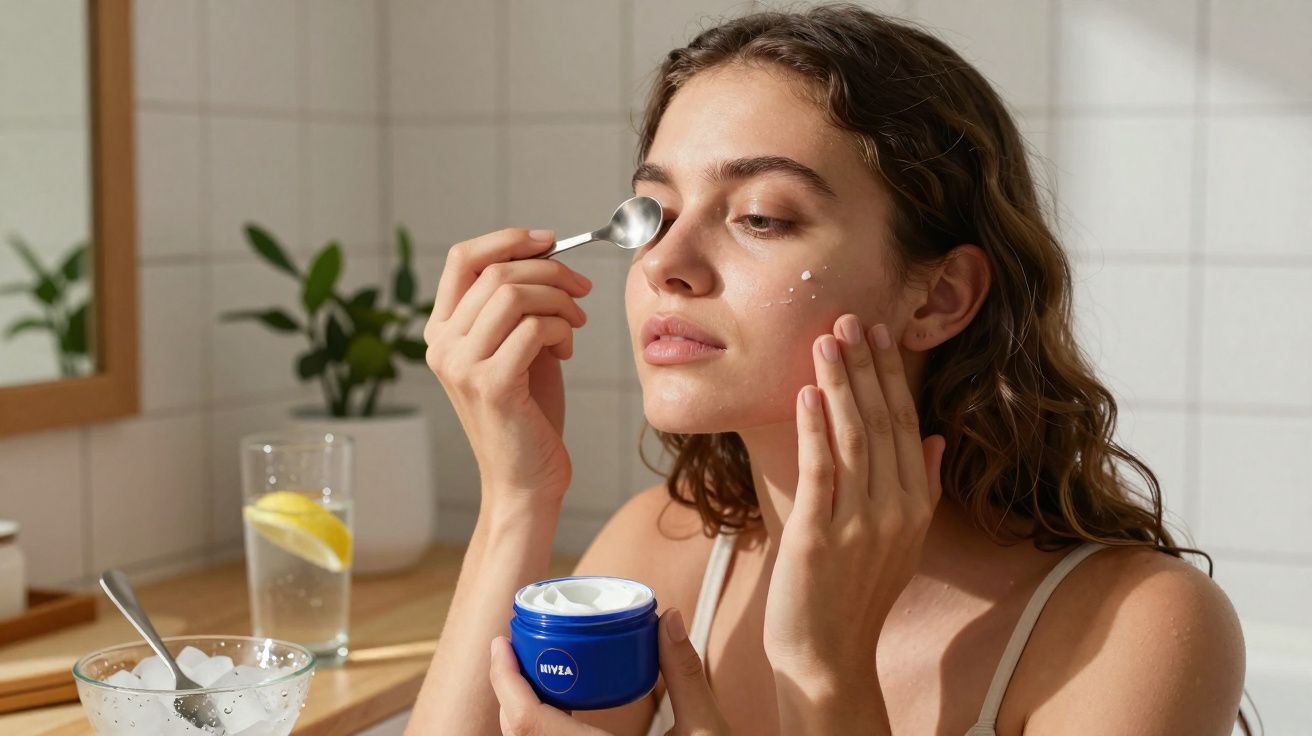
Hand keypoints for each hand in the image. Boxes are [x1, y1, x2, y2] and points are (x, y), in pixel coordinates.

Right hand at [423, 229, 591, 507]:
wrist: (528, 479)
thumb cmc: (529, 414)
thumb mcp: (518, 347)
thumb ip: (519, 306)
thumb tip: (546, 256)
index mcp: (442, 331)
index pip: (462, 259)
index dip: (507, 240)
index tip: (550, 241)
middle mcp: (442, 345)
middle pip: (497, 272)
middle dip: (551, 272)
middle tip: (582, 289)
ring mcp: (462, 365)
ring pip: (514, 294)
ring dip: (559, 300)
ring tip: (575, 324)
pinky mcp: (491, 385)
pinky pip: (533, 328)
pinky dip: (561, 328)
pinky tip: (567, 349)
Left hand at [488, 609, 731, 735]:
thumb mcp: (706, 732)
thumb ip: (684, 674)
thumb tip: (669, 618)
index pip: (528, 723)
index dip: (505, 680)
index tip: (502, 643)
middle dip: (509, 690)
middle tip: (515, 650)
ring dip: (522, 715)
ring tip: (532, 676)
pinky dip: (540, 733)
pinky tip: (556, 712)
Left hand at [763, 314, 946, 685]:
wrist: (828, 655)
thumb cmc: (857, 594)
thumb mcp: (903, 540)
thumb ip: (921, 485)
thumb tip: (936, 435)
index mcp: (915, 506)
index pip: (905, 424)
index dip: (891, 376)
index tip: (879, 333)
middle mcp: (895, 510)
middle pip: (883, 422)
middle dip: (866, 367)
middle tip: (850, 318)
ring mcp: (859, 524)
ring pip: (854, 438)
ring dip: (840, 384)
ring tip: (826, 340)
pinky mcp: (820, 537)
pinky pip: (821, 472)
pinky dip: (815, 430)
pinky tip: (807, 395)